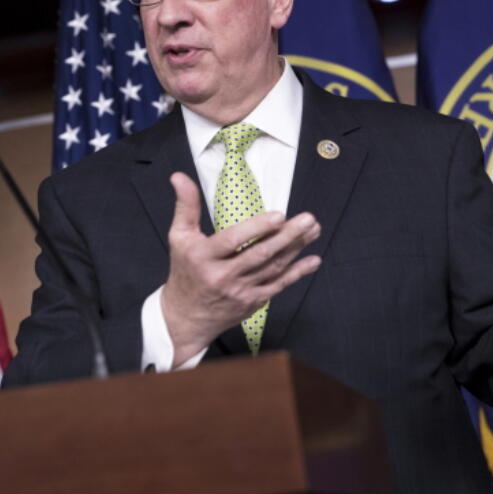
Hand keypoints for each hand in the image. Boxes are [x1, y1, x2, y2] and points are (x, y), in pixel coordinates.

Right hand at [161, 172, 321, 365]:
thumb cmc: (185, 271)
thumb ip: (185, 206)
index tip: (279, 215)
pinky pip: (278, 285)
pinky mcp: (252, 301)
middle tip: (308, 219)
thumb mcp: (179, 237)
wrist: (187, 316)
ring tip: (313, 230)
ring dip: (296, 248)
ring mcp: (240, 290)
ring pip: (273, 267)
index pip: (233, 240)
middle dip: (287, 236)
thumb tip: (179, 177)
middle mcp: (223, 275)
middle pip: (259, 254)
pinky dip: (297, 273)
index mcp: (203, 256)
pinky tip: (312, 260)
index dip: (257, 228)